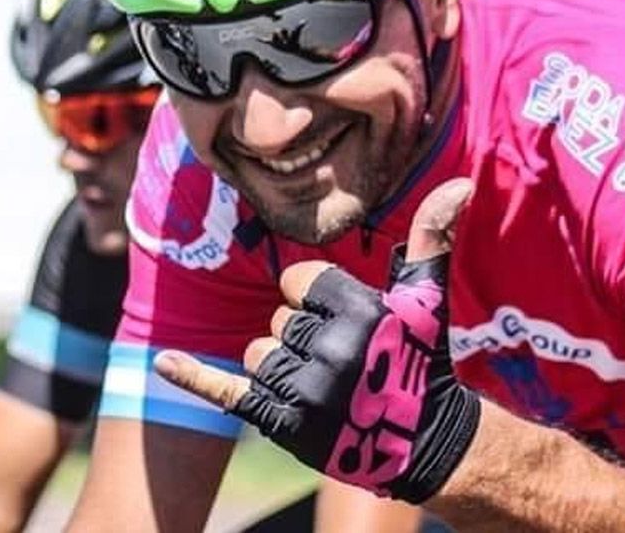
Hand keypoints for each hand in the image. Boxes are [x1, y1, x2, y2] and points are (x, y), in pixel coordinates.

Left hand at [154, 178, 481, 502]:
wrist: (421, 442)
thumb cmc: (419, 360)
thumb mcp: (425, 298)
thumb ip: (432, 237)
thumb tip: (460, 183)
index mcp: (358, 311)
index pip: (297, 282)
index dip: (313, 297)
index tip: (342, 320)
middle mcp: (330, 351)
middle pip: (276, 321)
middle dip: (300, 337)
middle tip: (340, 361)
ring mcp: (305, 392)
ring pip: (255, 355)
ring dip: (280, 367)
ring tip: (323, 385)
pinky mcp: (283, 424)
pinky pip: (225, 390)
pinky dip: (193, 377)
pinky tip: (165, 360)